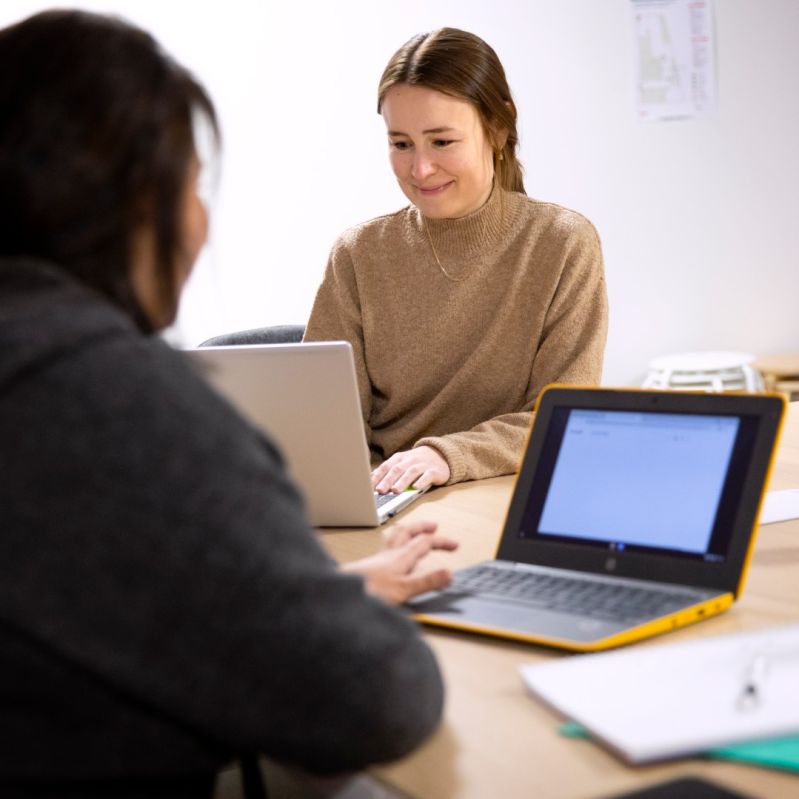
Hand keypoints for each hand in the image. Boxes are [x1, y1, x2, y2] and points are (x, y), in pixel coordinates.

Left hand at [342, 520, 457, 603]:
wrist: (338, 596)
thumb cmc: (367, 592)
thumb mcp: (403, 590)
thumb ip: (426, 582)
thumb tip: (449, 573)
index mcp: (400, 557)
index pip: (425, 542)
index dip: (441, 542)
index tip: (455, 545)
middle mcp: (389, 554)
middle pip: (408, 532)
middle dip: (422, 527)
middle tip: (434, 526)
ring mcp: (378, 559)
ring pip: (395, 536)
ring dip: (407, 531)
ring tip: (413, 531)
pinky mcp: (369, 566)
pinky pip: (385, 547)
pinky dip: (394, 543)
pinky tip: (392, 552)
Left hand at [372, 445, 450, 492]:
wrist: (440, 454)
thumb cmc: (416, 462)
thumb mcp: (401, 463)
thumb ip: (387, 471)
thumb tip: (371, 480)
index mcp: (399, 458)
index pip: (386, 467)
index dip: (377, 476)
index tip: (369, 487)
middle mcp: (409, 460)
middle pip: (397, 469)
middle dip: (387, 480)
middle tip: (380, 490)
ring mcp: (422, 465)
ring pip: (411, 472)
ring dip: (402, 481)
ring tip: (395, 490)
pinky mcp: (434, 471)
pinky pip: (427, 476)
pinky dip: (421, 481)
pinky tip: (416, 488)